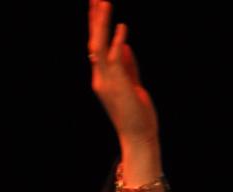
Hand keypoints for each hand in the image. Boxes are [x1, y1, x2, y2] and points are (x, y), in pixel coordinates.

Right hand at [89, 0, 157, 149]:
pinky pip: (115, 58)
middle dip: (95, 19)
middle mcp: (101, 78)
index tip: (98, 6)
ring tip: (104, 2)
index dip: (97, 26)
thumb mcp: (133, 86)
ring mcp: (107, 81)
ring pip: (98, 46)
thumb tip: (125, 46)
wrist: (138, 137)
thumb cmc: (137, 115)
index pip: (96, 46)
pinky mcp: (117, 85)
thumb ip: (128, 66)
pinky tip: (123, 27)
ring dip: (101, 24)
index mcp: (103, 78)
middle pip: (93, 42)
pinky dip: (118, 41)